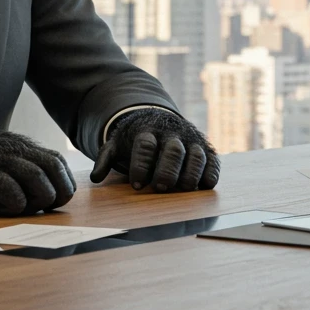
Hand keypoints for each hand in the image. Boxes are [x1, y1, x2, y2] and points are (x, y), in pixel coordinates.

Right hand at [0, 124, 75, 215]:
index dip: (62, 183)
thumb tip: (40, 184)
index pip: (57, 161)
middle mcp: (11, 148)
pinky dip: (11, 207)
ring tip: (14, 208)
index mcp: (16, 144)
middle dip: (57, 194)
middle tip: (40, 209)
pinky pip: (12, 192)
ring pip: (38, 180)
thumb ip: (15, 163)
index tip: (50, 201)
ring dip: (34, 201)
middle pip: (54, 169)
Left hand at [90, 109, 219, 193]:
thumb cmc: (135, 140)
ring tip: (183, 189)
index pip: (145, 145)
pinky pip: (212, 161)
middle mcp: (171, 133)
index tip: (136, 184)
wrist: (159, 120)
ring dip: (190, 173)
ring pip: (195, 155)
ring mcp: (190, 140)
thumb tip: (96, 178)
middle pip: (172, 150)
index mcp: (147, 131)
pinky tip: (204, 186)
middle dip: (167, 170)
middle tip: (160, 187)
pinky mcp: (206, 149)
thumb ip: (105, 159)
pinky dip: (210, 173)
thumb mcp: (116, 145)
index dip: (141, 165)